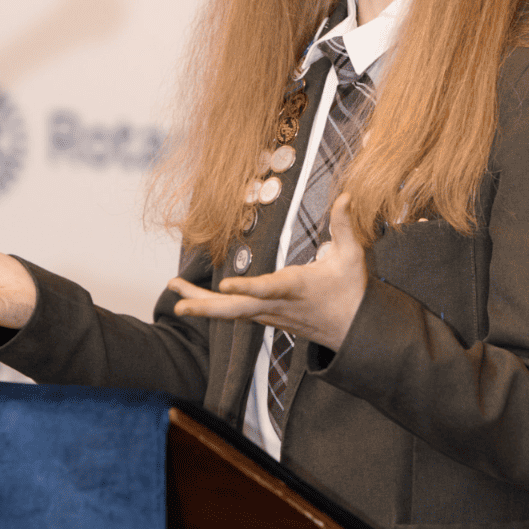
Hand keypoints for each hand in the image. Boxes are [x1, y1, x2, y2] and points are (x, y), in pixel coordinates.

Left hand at [168, 194, 366, 351]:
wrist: (353, 332)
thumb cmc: (352, 291)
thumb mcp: (353, 257)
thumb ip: (346, 225)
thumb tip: (346, 196)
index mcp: (297, 288)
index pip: (269, 289)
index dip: (247, 288)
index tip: (224, 285)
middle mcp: (277, 305)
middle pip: (237, 309)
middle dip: (207, 306)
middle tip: (179, 304)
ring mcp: (269, 314)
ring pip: (231, 312)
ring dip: (201, 303)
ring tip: (174, 291)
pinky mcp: (266, 317)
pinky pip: (234, 312)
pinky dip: (211, 306)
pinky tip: (191, 297)